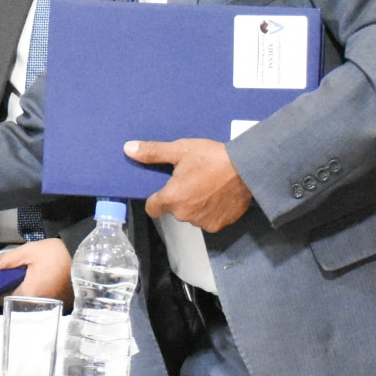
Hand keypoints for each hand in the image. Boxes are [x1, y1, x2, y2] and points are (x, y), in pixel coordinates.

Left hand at [0, 237, 72, 302]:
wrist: (84, 256)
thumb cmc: (56, 253)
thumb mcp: (28, 252)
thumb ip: (5, 261)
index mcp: (28, 293)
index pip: (2, 298)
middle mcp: (37, 304)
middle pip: (13, 300)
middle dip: (4, 290)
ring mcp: (48, 305)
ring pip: (25, 301)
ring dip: (17, 291)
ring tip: (11, 278)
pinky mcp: (57, 303)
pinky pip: (37, 300)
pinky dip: (30, 292)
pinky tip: (28, 281)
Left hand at [125, 139, 251, 231]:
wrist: (247, 168)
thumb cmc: (211, 157)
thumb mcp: (180, 150)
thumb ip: (153, 152)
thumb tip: (128, 149)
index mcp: (172, 198)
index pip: (152, 208)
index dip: (157, 199)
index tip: (167, 189)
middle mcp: (184, 215)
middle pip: (174, 210)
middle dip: (180, 198)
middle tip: (193, 180)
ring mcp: (202, 222)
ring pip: (192, 215)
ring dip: (196, 205)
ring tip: (209, 187)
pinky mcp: (219, 225)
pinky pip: (209, 220)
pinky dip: (212, 211)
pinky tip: (219, 196)